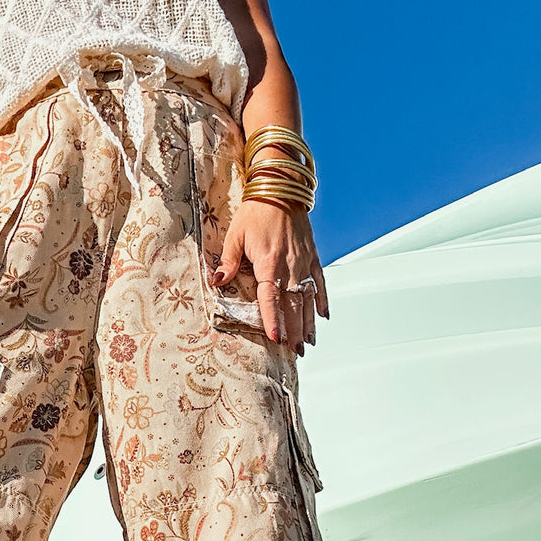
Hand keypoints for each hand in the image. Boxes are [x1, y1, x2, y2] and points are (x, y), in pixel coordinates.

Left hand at [211, 199, 329, 353]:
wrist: (281, 189)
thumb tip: (217, 281)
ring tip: (308, 342)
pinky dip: (322, 300)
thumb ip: (228, 261)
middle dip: (294, 330)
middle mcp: (290, 265)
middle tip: (295, 352)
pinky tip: (323, 317)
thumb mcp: (236, 235)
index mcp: (268, 262)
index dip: (273, 318)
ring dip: (309, 322)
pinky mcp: (312, 256)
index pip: (270, 297)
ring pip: (308, 298)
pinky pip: (320, 281)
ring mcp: (304, 262)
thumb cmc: (256, 212)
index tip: (276, 338)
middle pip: (293, 304)